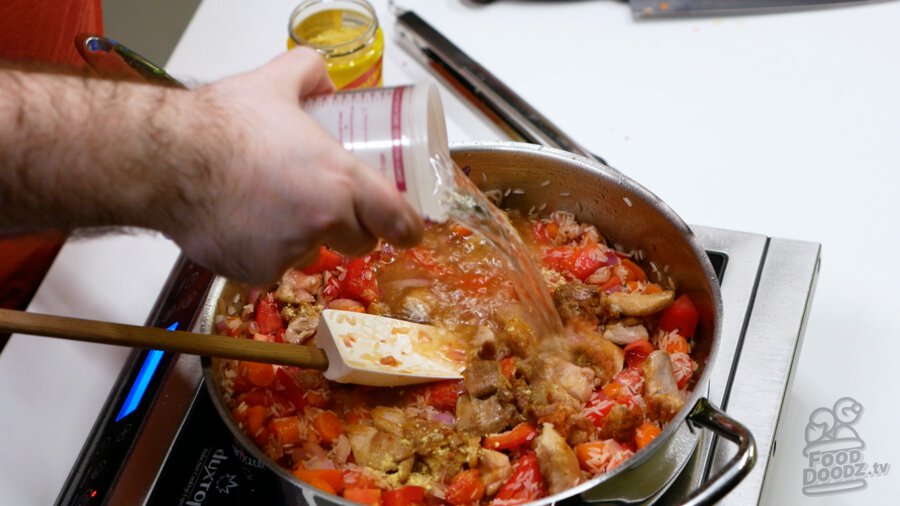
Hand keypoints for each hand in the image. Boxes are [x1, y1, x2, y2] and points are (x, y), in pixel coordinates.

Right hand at [164, 48, 423, 284]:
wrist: (165, 162)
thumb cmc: (218, 127)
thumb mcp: (273, 83)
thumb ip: (306, 72)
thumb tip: (321, 74)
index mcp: (340, 181)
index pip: (396, 219)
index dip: (407, 226)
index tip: (408, 228)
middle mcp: (322, 221)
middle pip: (360, 241)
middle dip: (353, 229)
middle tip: (332, 208)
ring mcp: (290, 251)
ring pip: (313, 253)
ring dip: (306, 238)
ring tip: (276, 207)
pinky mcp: (258, 271)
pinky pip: (273, 266)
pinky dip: (265, 251)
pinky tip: (246, 223)